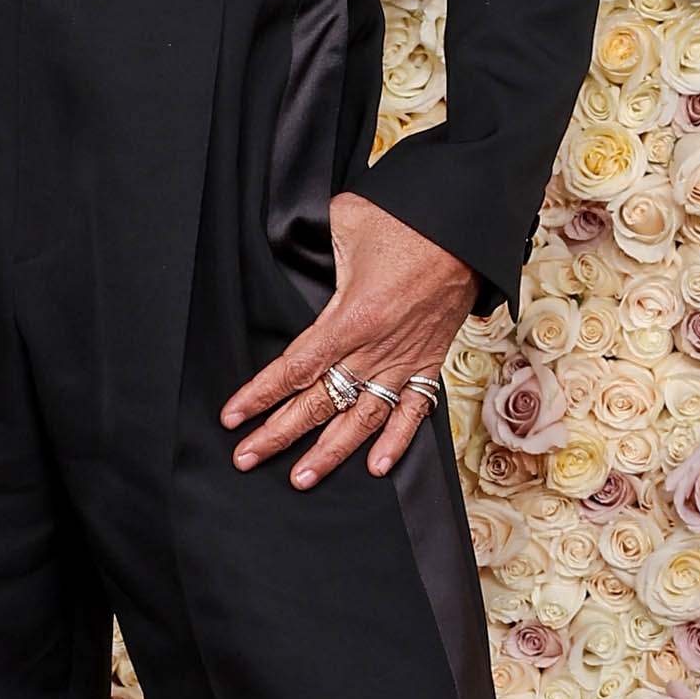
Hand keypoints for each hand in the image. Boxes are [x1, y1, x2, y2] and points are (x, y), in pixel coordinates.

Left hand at [221, 193, 475, 490]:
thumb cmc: (408, 219)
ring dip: (330, 452)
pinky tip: (377, 467)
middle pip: (319, 402)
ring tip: (301, 478)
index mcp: (352, 316)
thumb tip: (290, 238)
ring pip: (361, 418)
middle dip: (279, 434)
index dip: (260, 394)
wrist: (466, 231)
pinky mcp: (428, 362)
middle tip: (247, 457)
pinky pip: (414, 411)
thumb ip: (314, 240)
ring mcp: (404, 360)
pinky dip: (397, 442)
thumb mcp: (348, 221)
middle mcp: (376, 348)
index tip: (233, 416)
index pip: (295, 367)